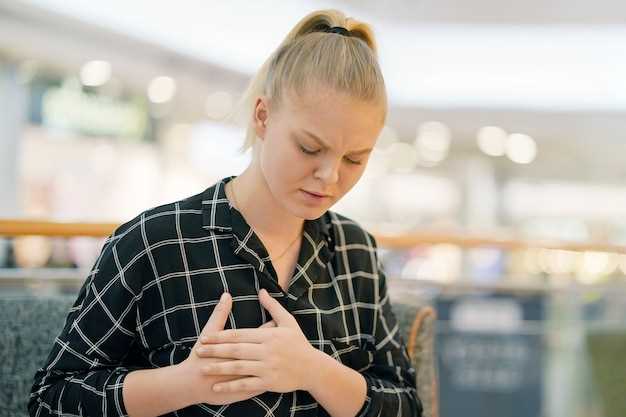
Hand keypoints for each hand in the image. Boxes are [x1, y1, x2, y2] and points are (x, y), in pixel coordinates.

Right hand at [178, 292, 275, 404]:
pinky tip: (277, 379)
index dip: (270, 328)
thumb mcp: (209, 332)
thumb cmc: (199, 356)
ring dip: (275, 365)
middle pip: (266, 351)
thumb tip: (227, 295)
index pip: (260, 334)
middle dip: (277, 346)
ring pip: (265, 370)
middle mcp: (246, 361)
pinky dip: (268, 382)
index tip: (278, 323)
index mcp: (240, 345)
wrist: (191, 383)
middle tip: (286, 339)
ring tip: (284, 359)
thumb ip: (220, 314)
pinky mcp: (244, 391)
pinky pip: (259, 387)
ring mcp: (246, 377)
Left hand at [195, 288, 319, 393]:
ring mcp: (268, 367)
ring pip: (239, 367)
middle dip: (215, 351)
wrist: (313, 368)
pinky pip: (247, 384)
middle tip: (198, 351)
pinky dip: (231, 386)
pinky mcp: (269, 382)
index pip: (240, 335)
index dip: (221, 336)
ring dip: (219, 368)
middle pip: (236, 350)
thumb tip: (261, 290)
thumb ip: (273, 306)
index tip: (205, 338)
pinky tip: (217, 387)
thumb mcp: (288, 322)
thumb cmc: (299, 344)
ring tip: (203, 368)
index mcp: (269, 335)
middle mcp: (267, 351)